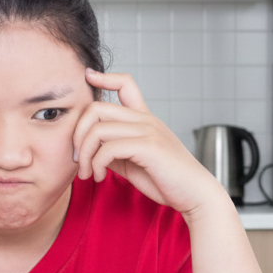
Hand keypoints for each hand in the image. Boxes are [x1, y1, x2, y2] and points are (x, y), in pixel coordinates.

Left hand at [73, 70, 226, 216]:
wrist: (195, 195)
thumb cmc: (167, 180)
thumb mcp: (133, 162)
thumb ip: (113, 151)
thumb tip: (89, 151)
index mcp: (144, 119)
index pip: (125, 83)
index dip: (104, 78)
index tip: (88, 77)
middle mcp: (146, 120)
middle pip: (97, 108)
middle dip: (77, 134)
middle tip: (76, 159)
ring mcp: (148, 131)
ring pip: (98, 129)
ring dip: (84, 155)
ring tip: (86, 173)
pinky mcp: (149, 147)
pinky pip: (108, 148)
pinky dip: (96, 164)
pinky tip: (99, 177)